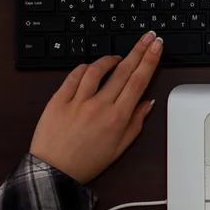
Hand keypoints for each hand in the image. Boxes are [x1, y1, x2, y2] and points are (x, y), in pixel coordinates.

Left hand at [29, 31, 162, 183]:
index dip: (150, 59)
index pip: (139, 80)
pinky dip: (85, 67)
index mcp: (117, 117)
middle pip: (124, 70)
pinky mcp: (58, 100)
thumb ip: (136, 122)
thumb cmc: (87, 162)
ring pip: (98, 69)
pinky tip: (91, 68)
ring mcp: (78, 101)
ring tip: (118, 57)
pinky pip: (74, 76)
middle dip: (139, 49)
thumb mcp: (120, 148)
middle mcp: (99, 105)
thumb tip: (148, 102)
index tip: (157, 45)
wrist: (52, 173)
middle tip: (148, 36)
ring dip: (111, 59)